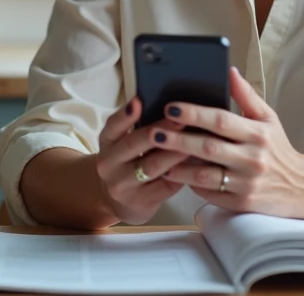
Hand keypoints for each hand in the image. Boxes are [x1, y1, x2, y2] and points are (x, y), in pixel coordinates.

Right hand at [92, 97, 189, 224]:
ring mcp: (122, 185)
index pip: (113, 126)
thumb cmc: (126, 162)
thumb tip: (168, 107)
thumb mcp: (121, 144)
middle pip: (133, 145)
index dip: (125, 115)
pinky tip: (196, 164)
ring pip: (151, 167)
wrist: (115, 199)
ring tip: (193, 142)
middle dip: (159, 131)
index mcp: (107, 143)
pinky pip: (165, 186)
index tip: (138, 101)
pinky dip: (182, 173)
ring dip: (174, 154)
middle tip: (180, 120)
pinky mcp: (140, 202)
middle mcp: (109, 164)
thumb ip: (135, 127)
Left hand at [155, 67, 303, 217]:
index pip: (221, 120)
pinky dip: (192, 185)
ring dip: (179, 166)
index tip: (171, 107)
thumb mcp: (268, 119)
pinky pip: (210, 194)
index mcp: (258, 133)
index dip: (194, 113)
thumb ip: (246, 96)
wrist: (303, 188)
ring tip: (158, 156)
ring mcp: (247, 183)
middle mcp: (253, 158)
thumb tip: (229, 71)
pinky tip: (177, 175)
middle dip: (178, 139)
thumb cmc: (279, 149)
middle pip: (208, 147)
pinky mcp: (242, 203)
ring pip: (205, 175)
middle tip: (155, 132)